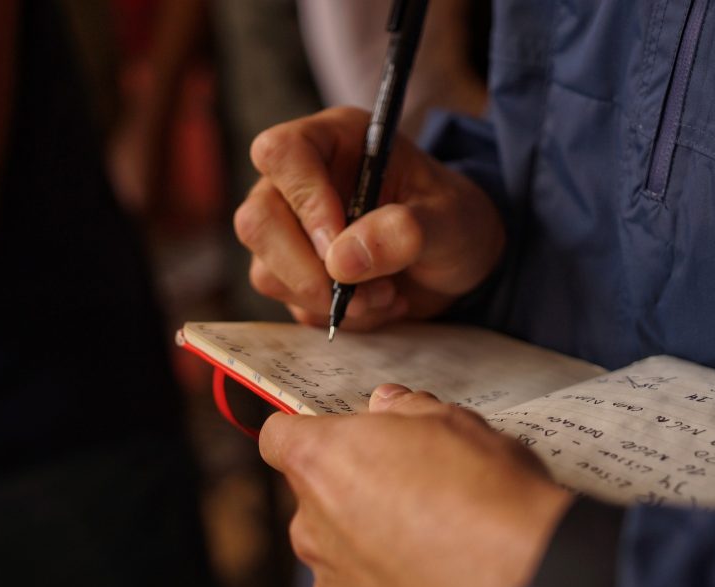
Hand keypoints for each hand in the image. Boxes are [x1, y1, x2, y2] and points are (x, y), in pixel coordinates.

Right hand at [235, 107, 505, 329]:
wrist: (456, 262)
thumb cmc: (454, 221)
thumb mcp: (450, 220)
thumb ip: (406, 231)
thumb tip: (342, 261)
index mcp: (335, 141)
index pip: (282, 153)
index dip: (304, 200)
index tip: (339, 244)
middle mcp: (300, 182)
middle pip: (257, 220)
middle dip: (308, 270)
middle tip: (363, 293)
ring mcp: (290, 230)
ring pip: (267, 271)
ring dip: (328, 300)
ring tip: (387, 296)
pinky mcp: (294, 274)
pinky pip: (291, 304)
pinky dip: (337, 317)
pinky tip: (378, 305)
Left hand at [259, 385, 571, 586]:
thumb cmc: (487, 496)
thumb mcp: (453, 422)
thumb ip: (406, 409)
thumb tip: (389, 405)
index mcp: (320, 464)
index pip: (278, 438)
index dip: (306, 432)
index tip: (336, 436)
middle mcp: (312, 529)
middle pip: (314, 499)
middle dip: (350, 490)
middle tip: (410, 484)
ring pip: (340, 553)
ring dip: (371, 543)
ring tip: (433, 538)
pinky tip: (440, 579)